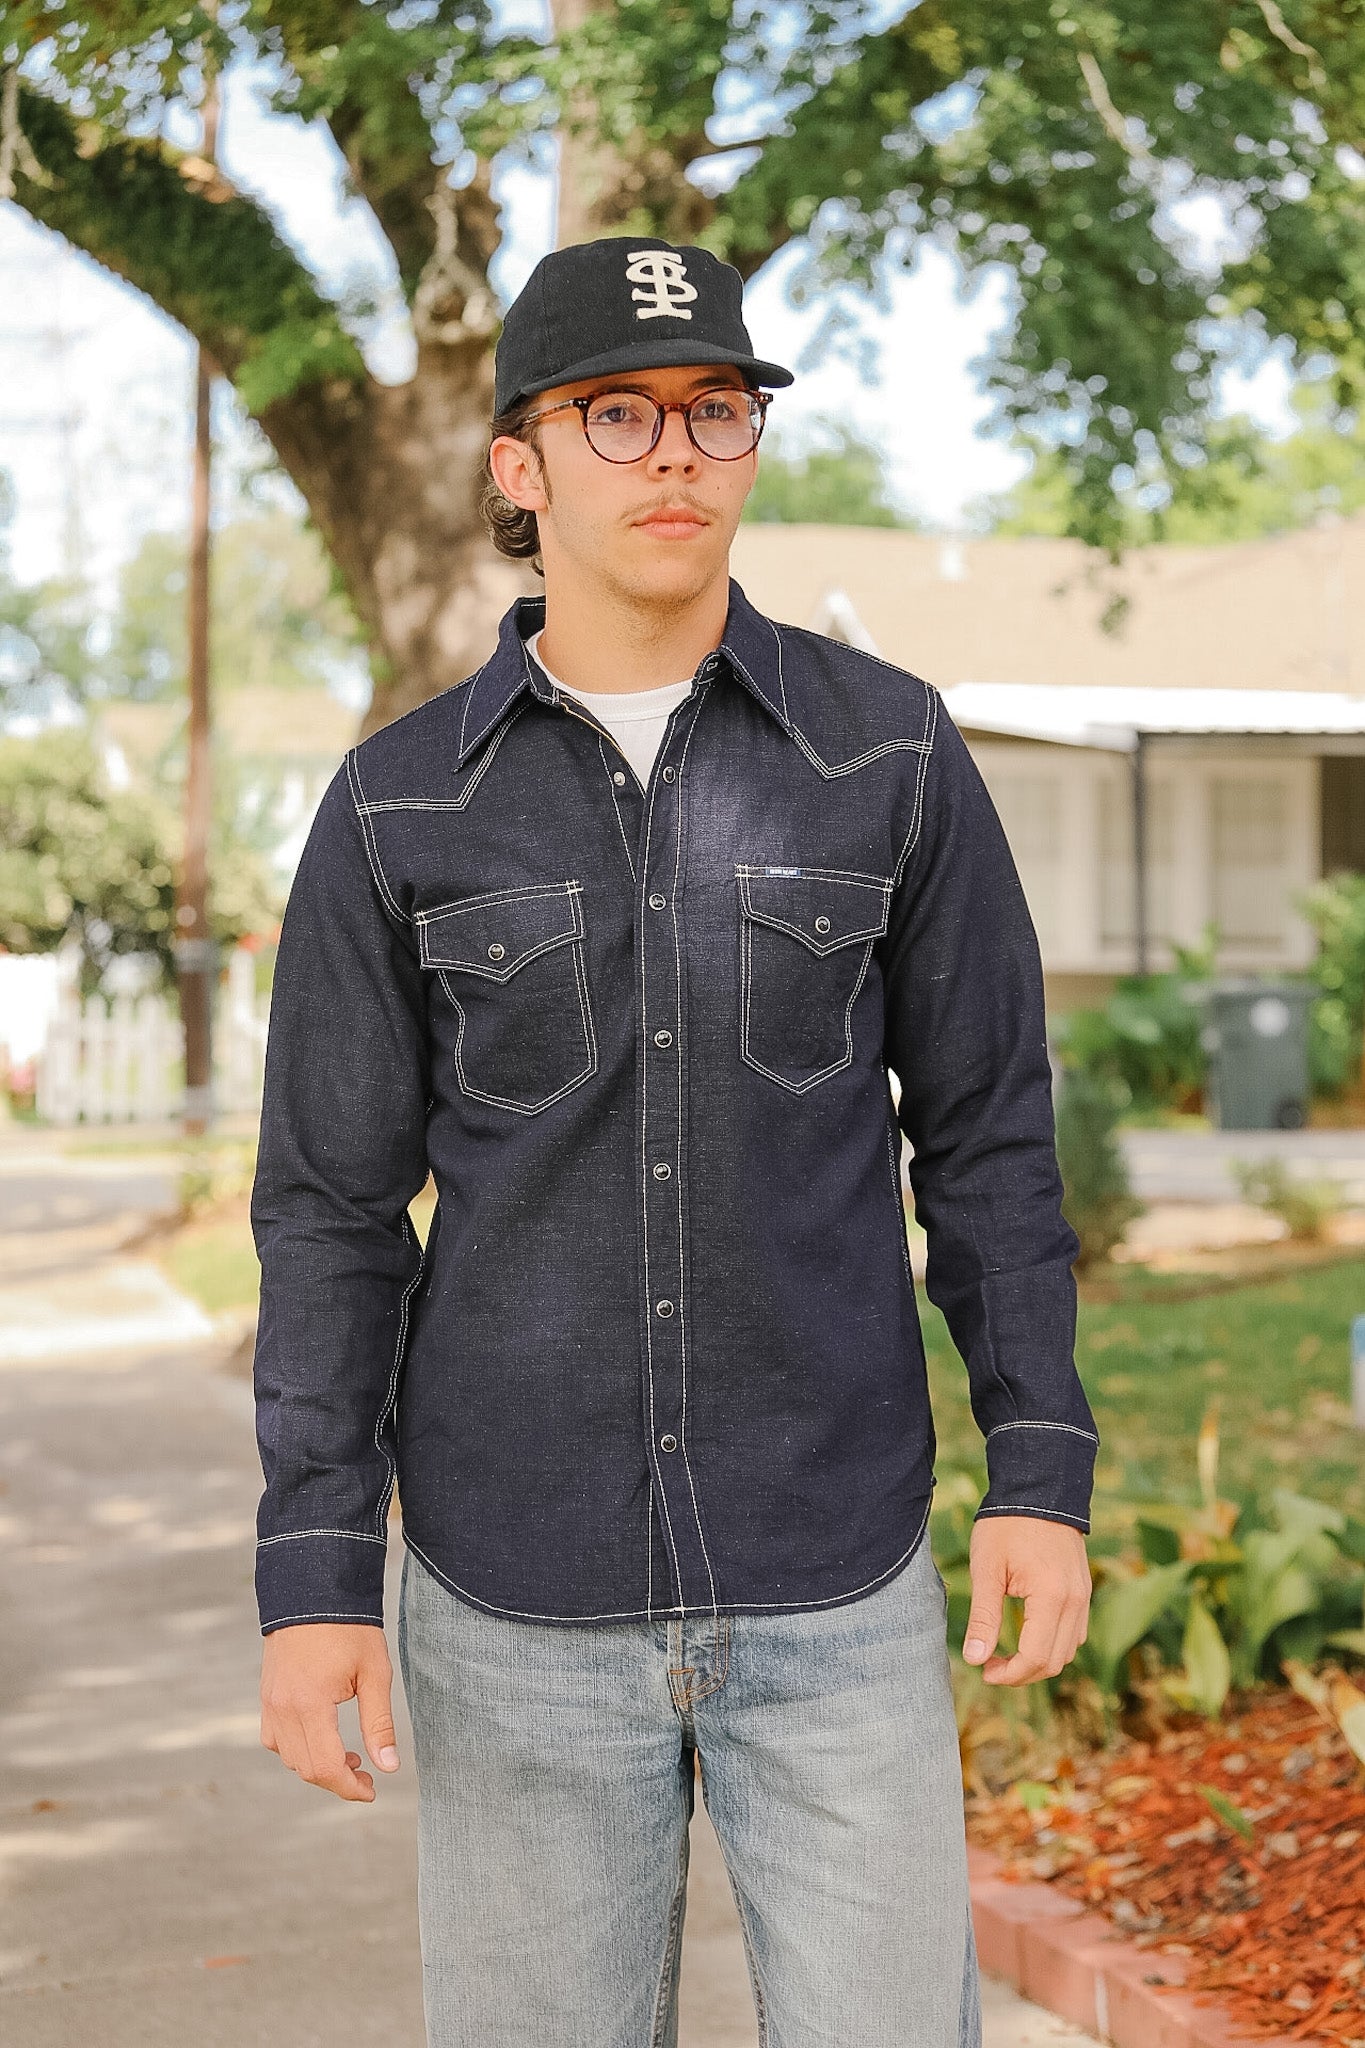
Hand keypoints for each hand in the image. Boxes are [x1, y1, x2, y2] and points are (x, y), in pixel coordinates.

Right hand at [260, 1623, 400, 1801]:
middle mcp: (282, 1708)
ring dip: (317, 1765)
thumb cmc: (350, 1629)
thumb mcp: (374, 1673)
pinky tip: (322, 1737)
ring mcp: (270, 1702)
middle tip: (367, 1773)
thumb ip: (379, 1724)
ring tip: (350, 1755)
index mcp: (310, 1704)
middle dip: (337, 1779)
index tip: (372, 1791)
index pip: (325, 1767)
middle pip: (306, 1768)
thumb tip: (389, 1767)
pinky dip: (297, 1748)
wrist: (314, 1590)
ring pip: (289, 1757)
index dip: (349, 1788)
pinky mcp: (267, 1695)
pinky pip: (275, 1738)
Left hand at [961, 1516, 1091, 1685]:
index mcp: (1052, 1597)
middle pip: (1055, 1662)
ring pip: (1068, 1651)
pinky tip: (1026, 1635)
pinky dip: (1052, 1644)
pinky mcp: (1083, 1590)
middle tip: (989, 1665)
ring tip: (1005, 1653)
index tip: (983, 1670)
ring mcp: (1083, 1596)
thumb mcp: (986, 1570)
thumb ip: (983, 1617)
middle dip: (1022, 1673)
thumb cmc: (1006, 1526)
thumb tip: (974, 1659)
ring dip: (1038, 1661)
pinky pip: (1074, 1632)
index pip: (1035, 1658)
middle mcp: (1075, 1602)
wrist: (1037, 1489)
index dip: (1009, 1674)